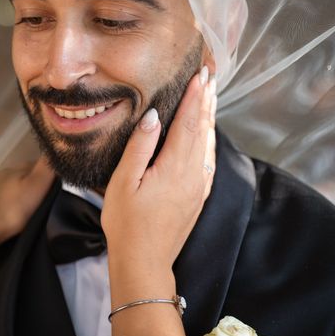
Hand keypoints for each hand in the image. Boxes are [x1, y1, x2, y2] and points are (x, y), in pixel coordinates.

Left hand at [0, 156, 54, 267]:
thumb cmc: (10, 210)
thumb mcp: (35, 186)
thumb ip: (47, 167)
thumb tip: (59, 144)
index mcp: (18, 167)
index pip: (42, 164)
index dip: (53, 173)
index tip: (61, 186)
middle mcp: (4, 173)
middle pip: (27, 175)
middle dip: (38, 184)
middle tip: (49, 200)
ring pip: (15, 186)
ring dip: (24, 194)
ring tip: (32, 210)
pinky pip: (4, 198)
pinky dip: (11, 203)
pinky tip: (14, 214)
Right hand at [102, 68, 215, 280]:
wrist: (145, 261)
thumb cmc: (127, 223)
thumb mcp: (123, 182)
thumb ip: (140, 147)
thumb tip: (154, 116)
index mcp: (174, 167)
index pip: (188, 122)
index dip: (194, 96)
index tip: (200, 74)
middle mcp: (193, 173)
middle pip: (203, 129)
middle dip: (206, 100)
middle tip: (210, 76)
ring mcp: (199, 186)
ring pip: (208, 143)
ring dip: (209, 117)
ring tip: (210, 96)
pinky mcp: (198, 196)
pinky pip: (209, 159)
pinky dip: (209, 139)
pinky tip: (208, 135)